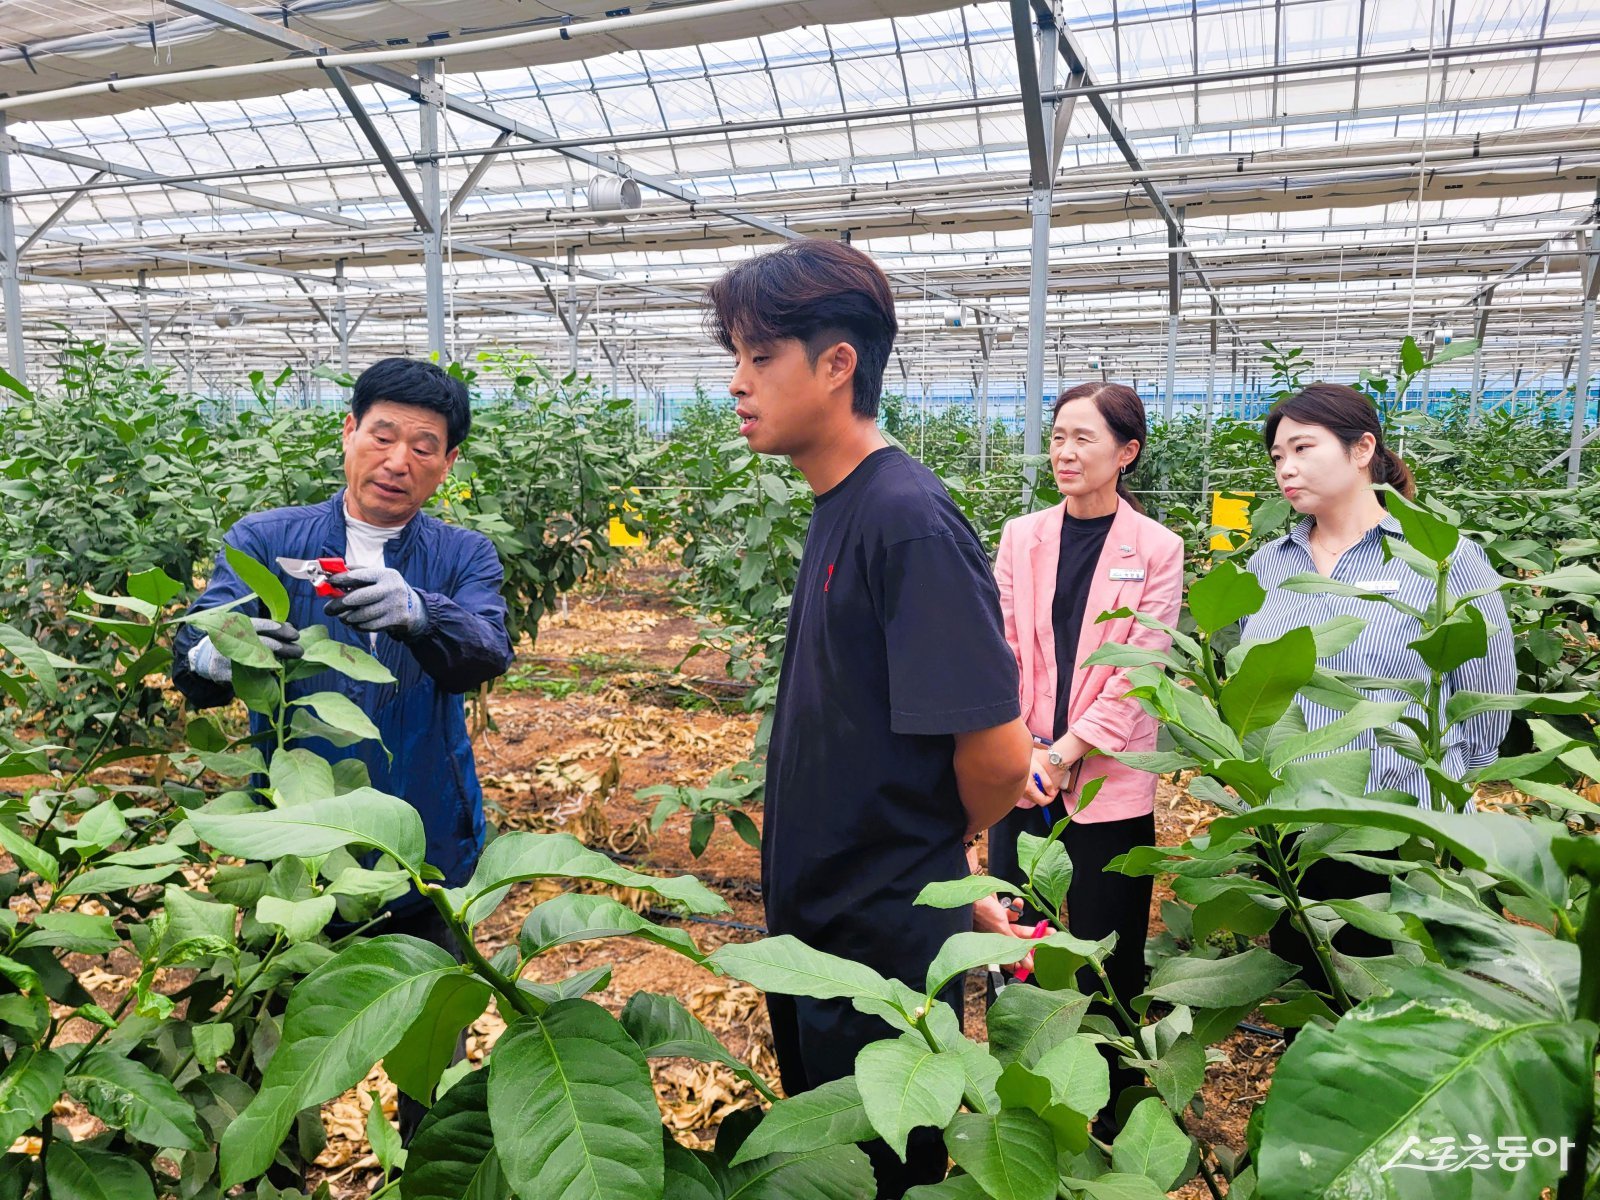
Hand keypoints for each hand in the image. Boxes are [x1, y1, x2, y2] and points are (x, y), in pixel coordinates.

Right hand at [187, 618, 301, 681]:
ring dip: (273, 663)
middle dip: (282, 648)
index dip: (278, 629)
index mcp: (234, 625)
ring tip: (284, 664)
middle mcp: (228, 639)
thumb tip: (291, 628)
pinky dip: (260, 677)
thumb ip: (268, 629)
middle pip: (260, 643)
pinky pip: (245, 677)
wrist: (207, 657)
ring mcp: (223, 657)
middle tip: (299, 651)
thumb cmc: (236, 641)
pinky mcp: (220, 673)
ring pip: (254, 661)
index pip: (259, 625)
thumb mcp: (249, 631)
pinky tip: (269, 675)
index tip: (295, 635)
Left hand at [324, 566, 427, 635]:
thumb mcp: (378, 576)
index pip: (358, 576)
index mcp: (385, 574)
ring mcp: (395, 605)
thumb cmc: (388, 589)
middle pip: (357, 598)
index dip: (340, 580)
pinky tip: (355, 623)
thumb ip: (358, 573)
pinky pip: (369, 626)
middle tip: (327, 609)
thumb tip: (332, 573)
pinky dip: (358, 626)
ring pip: (362, 615)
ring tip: (342, 617)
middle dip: (338, 604)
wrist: (414, 607)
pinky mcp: (395, 620)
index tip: (328, 583)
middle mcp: (391, 588)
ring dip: (347, 618)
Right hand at [974, 894, 1054, 976]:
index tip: (1043, 961)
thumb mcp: (1001, 930)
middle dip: (1036, 944)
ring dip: (1032, 928)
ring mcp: (998, 926)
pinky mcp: (999, 913)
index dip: (1027, 962)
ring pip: (1020, 930)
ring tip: (1049, 929)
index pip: (1013, 961)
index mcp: (994, 947)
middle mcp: (996, 938)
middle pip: (1020, 945)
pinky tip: (1017, 903)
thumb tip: (1028, 966)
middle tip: (1051, 943)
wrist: (972, 890)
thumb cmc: (981, 911)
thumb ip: (1016, 945)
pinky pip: (1013, 913)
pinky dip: (1017, 908)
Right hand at [1018, 746, 1067, 807]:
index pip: (1043, 802)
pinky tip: (1036, 782)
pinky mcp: (1019, 789)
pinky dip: (1035, 791)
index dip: (1051, 798)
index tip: (1055, 791)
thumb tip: (1052, 793)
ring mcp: (1020, 791)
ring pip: (1033, 798)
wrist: (1015, 756)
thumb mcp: (1041, 771)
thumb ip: (1047, 784)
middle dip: (1046, 796)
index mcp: (1029, 789)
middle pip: (1038, 801)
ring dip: (1040, 793)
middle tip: (1051, 787)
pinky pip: (1029, 794)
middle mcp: (1023, 792)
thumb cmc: (1028, 762)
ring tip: (1043, 783)